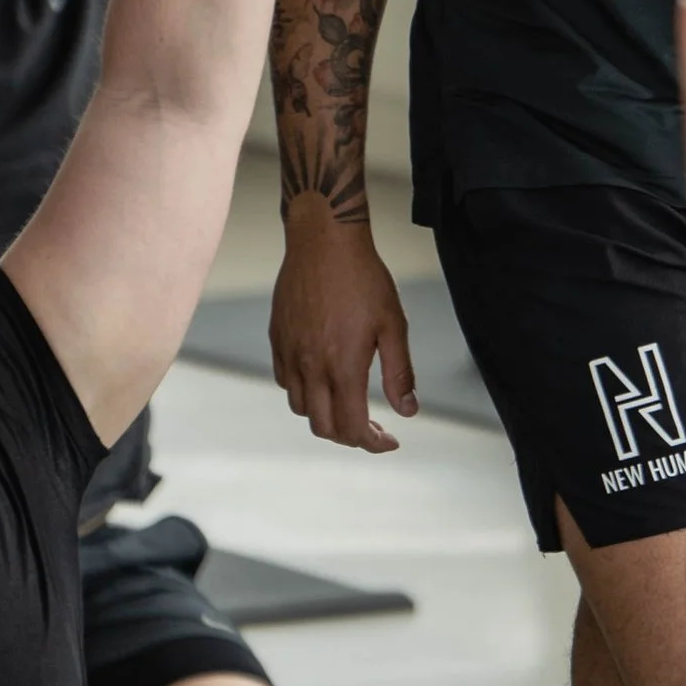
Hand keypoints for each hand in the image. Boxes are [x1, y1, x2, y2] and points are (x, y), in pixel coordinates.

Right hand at [270, 212, 418, 453]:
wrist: (323, 241)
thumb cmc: (363, 278)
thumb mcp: (393, 324)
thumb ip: (399, 372)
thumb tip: (409, 411)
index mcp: (343, 367)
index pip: (352, 428)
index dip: (372, 444)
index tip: (389, 441)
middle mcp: (311, 367)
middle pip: (323, 427)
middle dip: (350, 436)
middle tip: (372, 427)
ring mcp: (290, 354)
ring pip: (300, 408)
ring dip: (325, 416)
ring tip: (348, 403)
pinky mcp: (277, 339)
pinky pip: (285, 381)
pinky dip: (303, 392)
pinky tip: (322, 378)